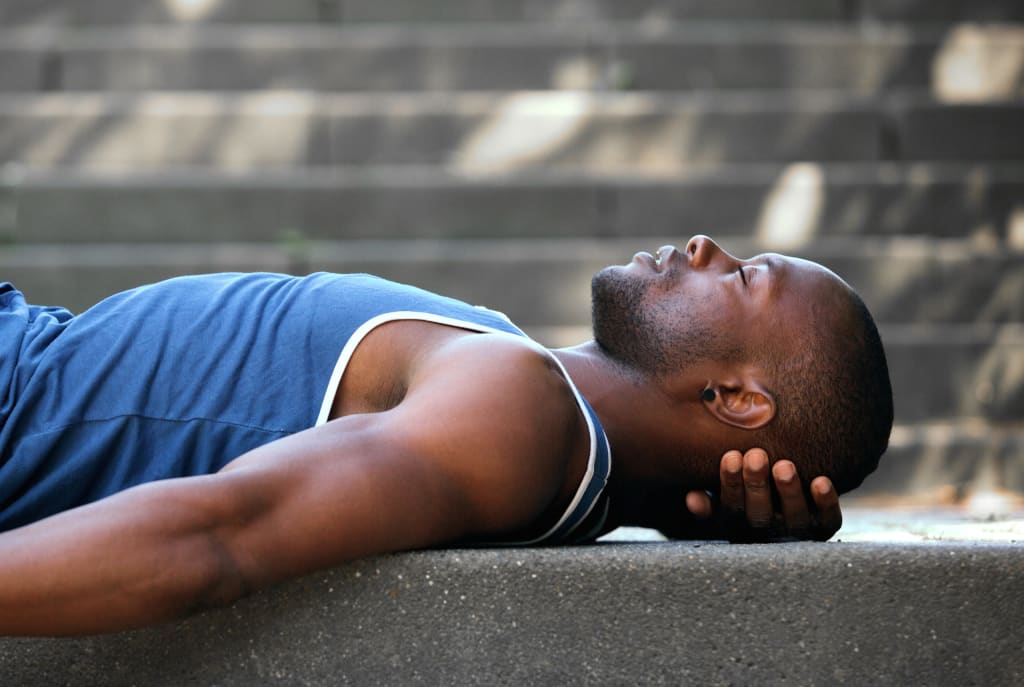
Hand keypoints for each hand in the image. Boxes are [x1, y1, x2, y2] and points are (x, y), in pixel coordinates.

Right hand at [685, 448, 841, 542]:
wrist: (789, 506)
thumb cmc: (746, 495)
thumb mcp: (724, 502)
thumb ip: (710, 502)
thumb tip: (692, 497)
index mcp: (739, 528)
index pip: (731, 511)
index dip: (730, 486)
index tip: (731, 456)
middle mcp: (768, 536)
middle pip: (760, 516)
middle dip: (757, 485)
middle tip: (755, 456)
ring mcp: (798, 534)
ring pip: (794, 519)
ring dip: (789, 492)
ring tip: (784, 465)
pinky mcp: (825, 527)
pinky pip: (829, 520)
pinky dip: (825, 503)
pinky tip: (820, 481)